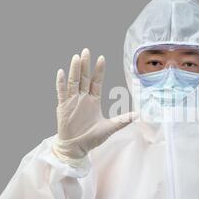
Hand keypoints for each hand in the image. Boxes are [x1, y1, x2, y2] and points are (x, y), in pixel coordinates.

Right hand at [52, 48, 136, 166]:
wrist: (76, 148)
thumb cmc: (91, 138)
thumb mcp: (109, 128)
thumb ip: (122, 120)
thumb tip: (137, 115)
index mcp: (93, 100)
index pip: (96, 81)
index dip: (98, 70)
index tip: (101, 58)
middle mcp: (82, 98)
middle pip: (84, 78)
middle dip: (86, 64)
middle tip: (86, 50)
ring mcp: (72, 101)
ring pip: (73, 82)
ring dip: (75, 70)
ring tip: (76, 57)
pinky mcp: (63, 107)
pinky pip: (61, 93)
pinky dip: (61, 83)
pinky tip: (61, 72)